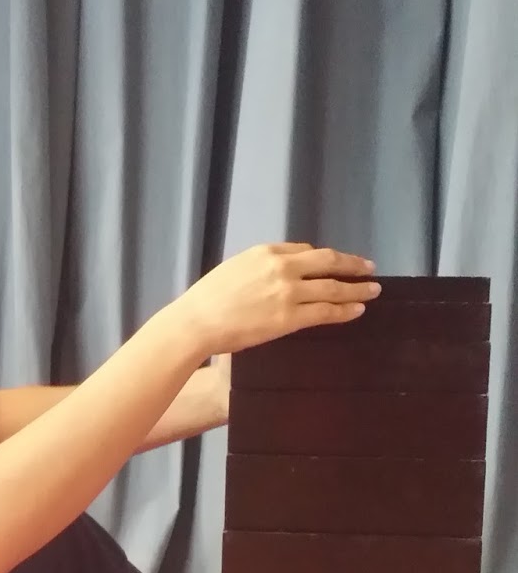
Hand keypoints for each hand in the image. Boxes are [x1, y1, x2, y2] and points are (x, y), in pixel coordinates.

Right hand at [172, 242, 379, 357]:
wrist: (198, 321)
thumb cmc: (209, 298)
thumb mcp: (235, 268)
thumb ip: (261, 267)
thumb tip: (280, 273)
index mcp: (267, 251)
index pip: (306, 251)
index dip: (325, 259)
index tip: (337, 264)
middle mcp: (282, 267)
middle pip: (328, 262)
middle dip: (353, 264)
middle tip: (370, 268)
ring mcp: (288, 292)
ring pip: (333, 287)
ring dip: (357, 288)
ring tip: (374, 290)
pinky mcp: (290, 318)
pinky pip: (326, 312)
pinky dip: (345, 310)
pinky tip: (357, 309)